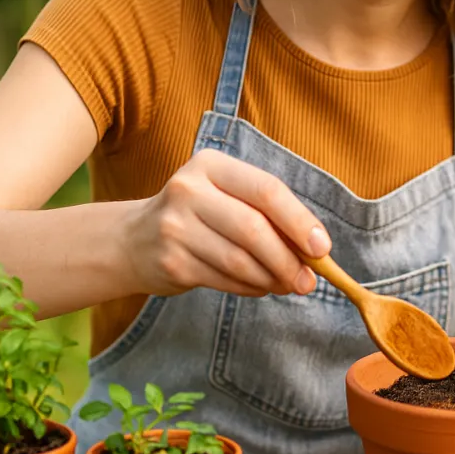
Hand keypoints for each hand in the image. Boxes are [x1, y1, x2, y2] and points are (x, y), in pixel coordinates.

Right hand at [123, 147, 330, 297]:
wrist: (132, 240)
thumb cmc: (198, 215)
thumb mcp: (225, 195)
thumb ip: (267, 213)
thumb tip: (315, 249)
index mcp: (211, 165)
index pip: (266, 190)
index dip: (299, 221)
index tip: (322, 248)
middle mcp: (188, 190)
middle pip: (254, 229)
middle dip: (289, 259)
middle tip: (308, 281)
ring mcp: (175, 227)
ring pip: (240, 260)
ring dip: (272, 278)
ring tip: (287, 284)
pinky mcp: (171, 262)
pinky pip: (224, 280)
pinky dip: (251, 288)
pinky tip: (260, 287)